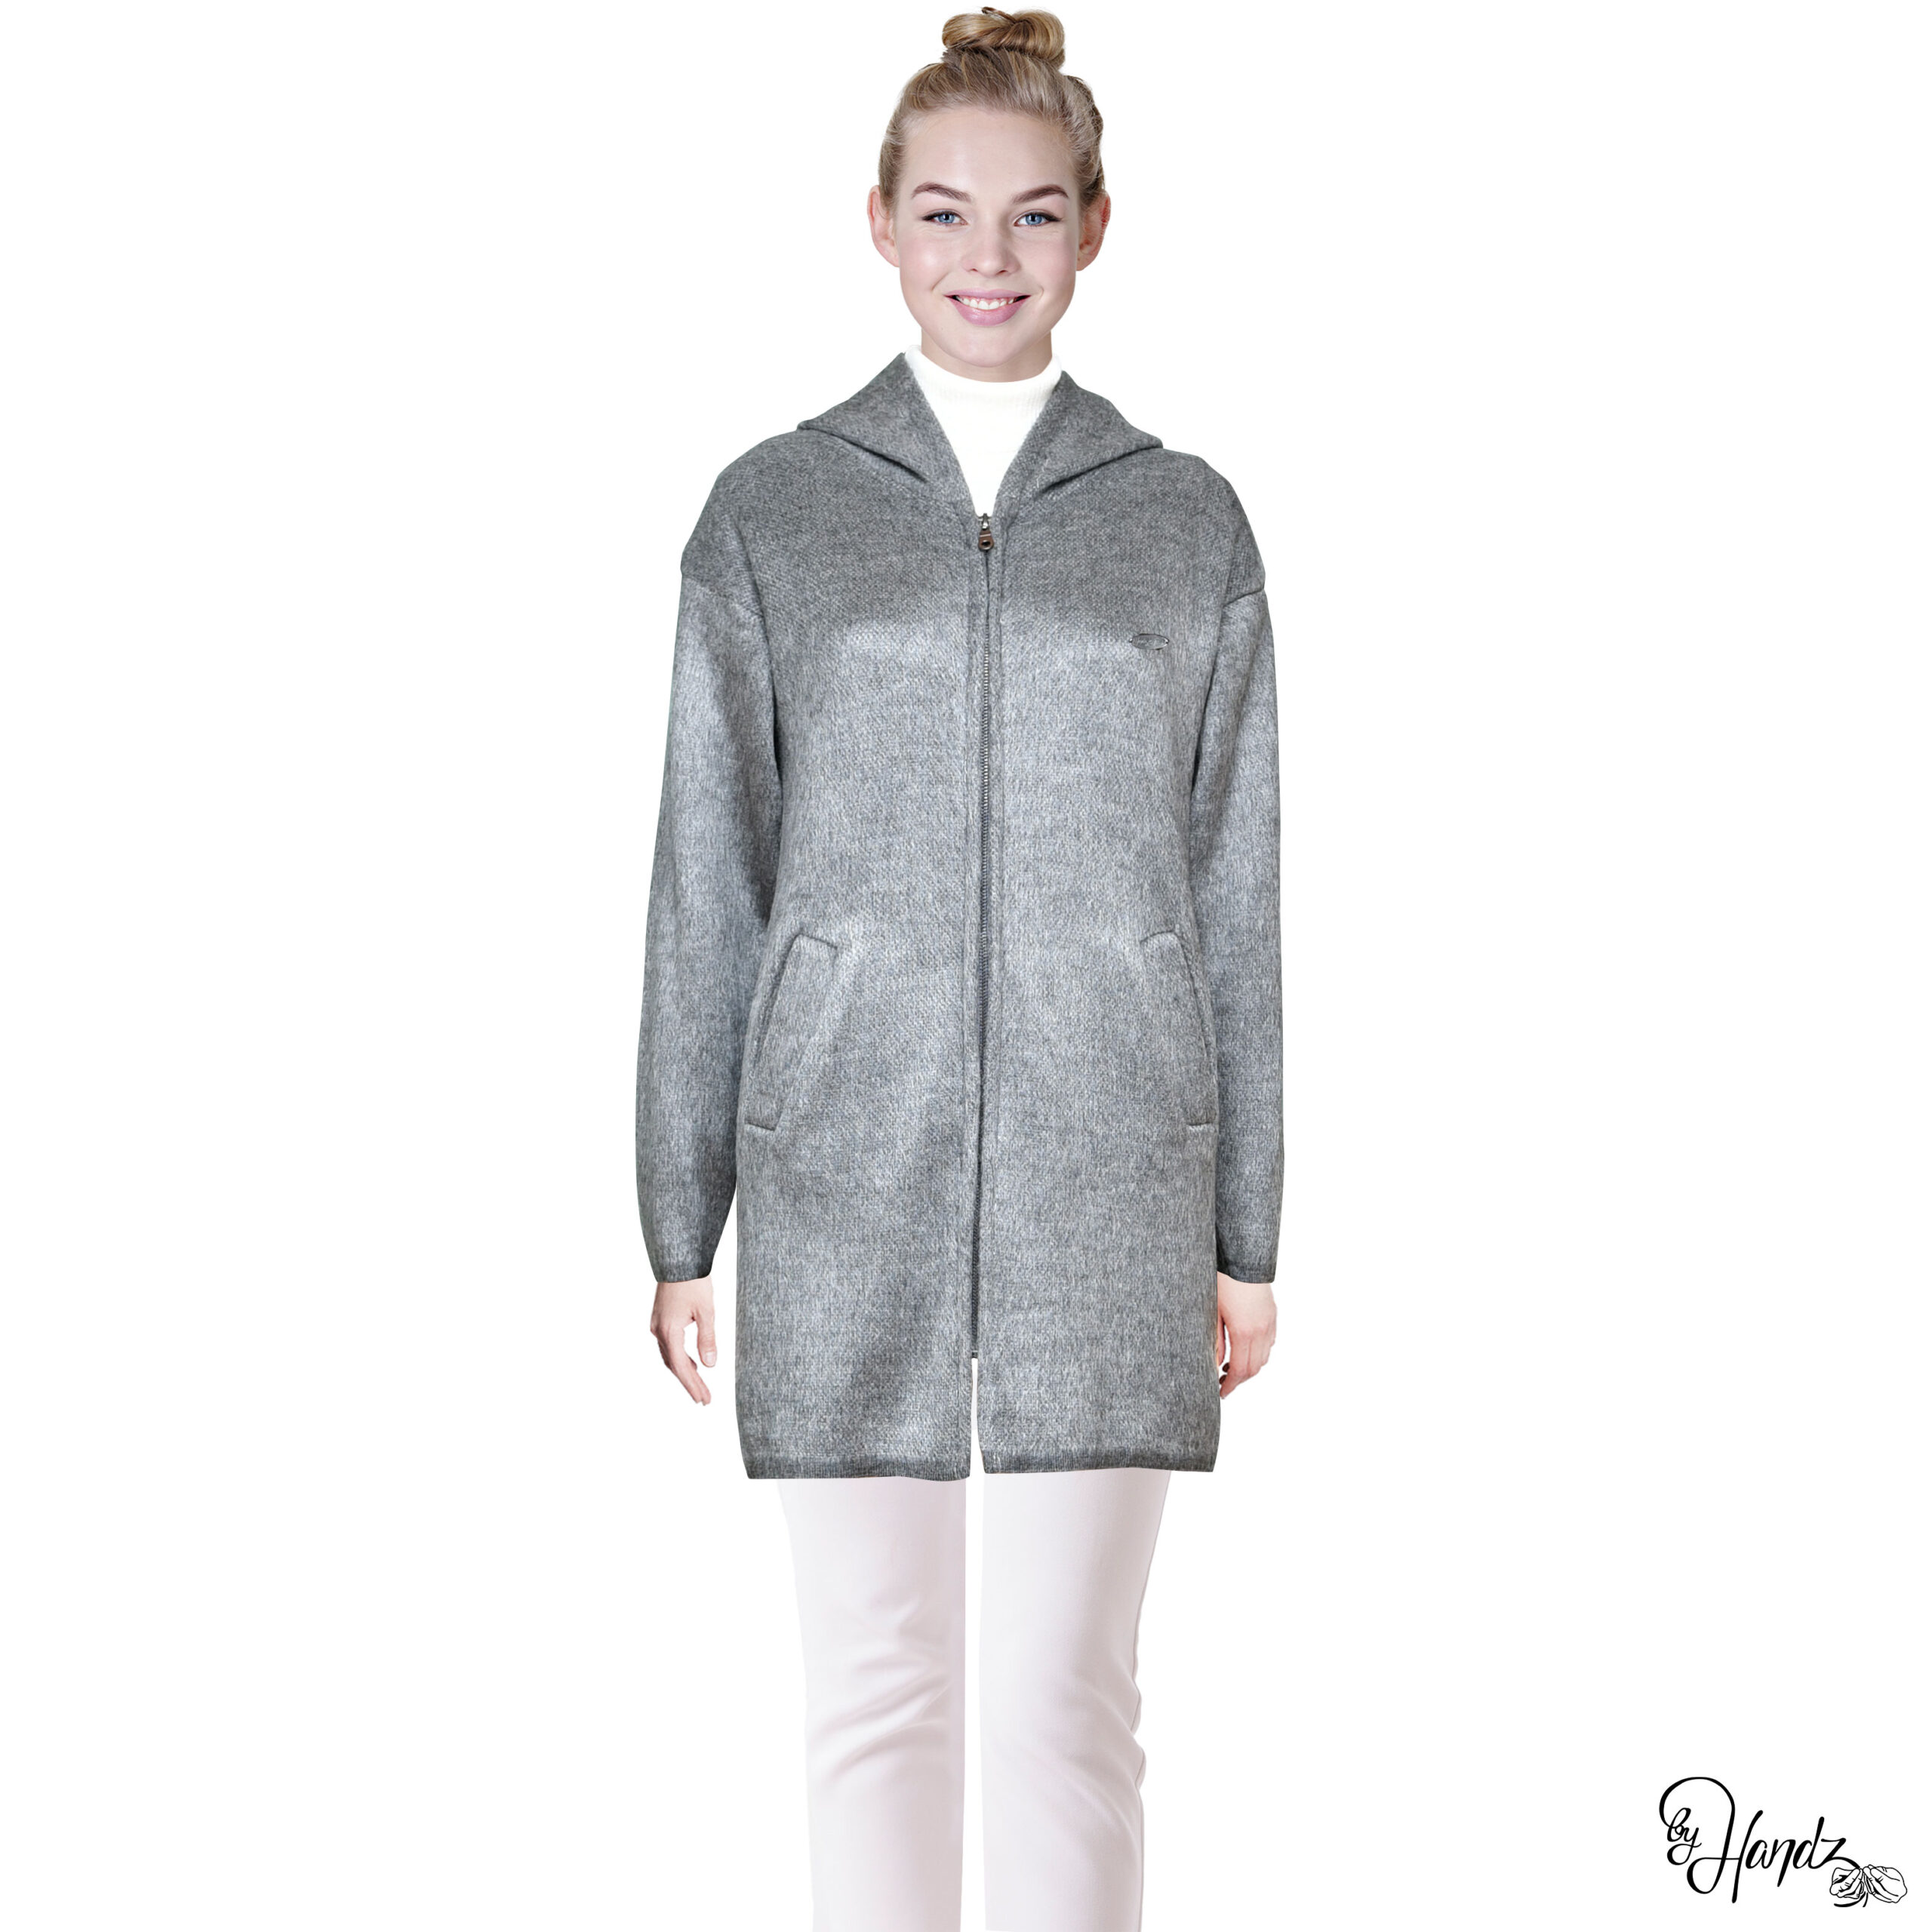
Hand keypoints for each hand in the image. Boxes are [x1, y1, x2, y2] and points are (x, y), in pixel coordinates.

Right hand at [651, 1276, 717, 1405]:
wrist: (678, 1260)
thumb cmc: (693, 1282)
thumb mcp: (706, 1311)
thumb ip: (707, 1338)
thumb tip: (710, 1365)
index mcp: (669, 1331)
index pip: (682, 1367)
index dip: (693, 1385)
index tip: (704, 1400)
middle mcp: (658, 1331)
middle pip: (674, 1365)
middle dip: (689, 1383)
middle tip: (704, 1399)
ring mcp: (656, 1325)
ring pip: (669, 1357)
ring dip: (684, 1372)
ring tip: (700, 1385)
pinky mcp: (659, 1320)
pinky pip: (668, 1346)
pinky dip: (679, 1358)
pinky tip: (692, 1362)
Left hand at [1214, 1272, 1275, 1397]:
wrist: (1243, 1258)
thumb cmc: (1223, 1281)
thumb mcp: (1212, 1312)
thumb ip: (1215, 1341)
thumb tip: (1215, 1364)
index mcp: (1244, 1332)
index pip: (1240, 1370)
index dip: (1230, 1385)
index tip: (1220, 1392)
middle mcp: (1261, 1331)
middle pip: (1254, 1368)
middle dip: (1238, 1380)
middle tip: (1222, 1382)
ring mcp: (1269, 1323)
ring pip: (1264, 1357)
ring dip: (1249, 1367)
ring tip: (1230, 1366)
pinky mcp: (1272, 1315)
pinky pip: (1269, 1342)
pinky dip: (1258, 1352)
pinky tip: (1244, 1348)